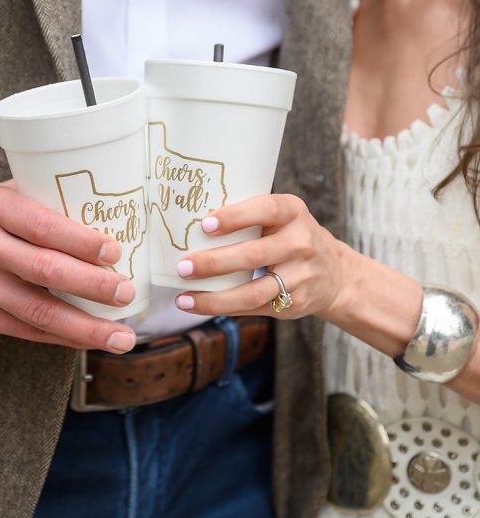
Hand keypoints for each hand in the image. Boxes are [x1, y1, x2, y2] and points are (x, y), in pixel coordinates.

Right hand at [0, 184, 136, 352]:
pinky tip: (88, 340)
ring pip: (37, 310)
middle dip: (92, 285)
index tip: (115, 251)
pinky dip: (60, 337)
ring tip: (121, 337)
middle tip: (127, 293)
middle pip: (44, 270)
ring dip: (84, 327)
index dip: (81, 241)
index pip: (42, 225)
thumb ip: (41, 202)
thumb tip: (108, 213)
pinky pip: (24, 330)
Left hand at [172, 194, 350, 320]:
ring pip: (253, 292)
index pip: (266, 209)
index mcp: (293, 212)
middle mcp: (301, 243)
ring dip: (215, 298)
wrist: (334, 273)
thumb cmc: (289, 237)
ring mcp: (301, 276)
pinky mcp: (294, 303)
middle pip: (254, 255)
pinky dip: (223, 308)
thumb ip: (248, 217)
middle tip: (183, 266)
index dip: (236, 217)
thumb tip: (188, 222)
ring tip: (184, 297)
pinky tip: (198, 305)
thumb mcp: (281, 217)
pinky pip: (253, 308)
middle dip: (215, 263)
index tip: (205, 224)